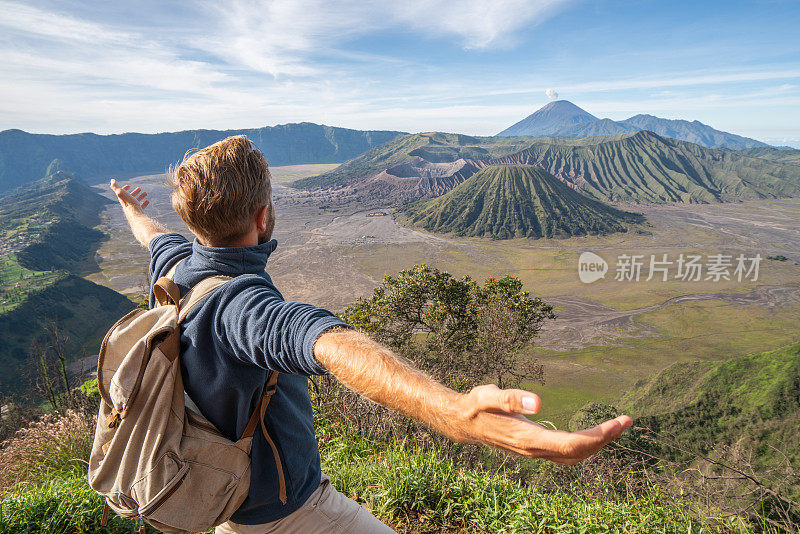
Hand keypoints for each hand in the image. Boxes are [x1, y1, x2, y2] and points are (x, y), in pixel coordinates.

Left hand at [110, 179, 149, 211]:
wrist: (136, 216)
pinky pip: (141, 207)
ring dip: (140, 196)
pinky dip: (144, 203)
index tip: (129, 185)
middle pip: (130, 197)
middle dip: (134, 192)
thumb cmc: (129, 204)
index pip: (121, 194)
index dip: (124, 189)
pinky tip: (147, 201)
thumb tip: (112, 180)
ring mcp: (133, 209)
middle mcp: (127, 205)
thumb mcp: (121, 193)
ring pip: (136, 202)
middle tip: (139, 188)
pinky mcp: (138, 213)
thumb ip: (115, 187)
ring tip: (145, 193)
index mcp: (122, 200)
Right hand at [451, 384, 631, 464]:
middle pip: (578, 453)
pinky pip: (566, 452)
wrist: (462, 423)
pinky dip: (585, 444)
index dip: (598, 436)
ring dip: (597, 443)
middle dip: (605, 438)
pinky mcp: (535, 448)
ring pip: (574, 456)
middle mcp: (534, 450)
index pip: (571, 444)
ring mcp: (535, 452)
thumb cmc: (475, 406)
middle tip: (627, 421)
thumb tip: (538, 403)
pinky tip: (592, 434)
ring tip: (616, 427)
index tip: (618, 422)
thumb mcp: (488, 396)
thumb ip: (511, 398)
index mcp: (528, 439)